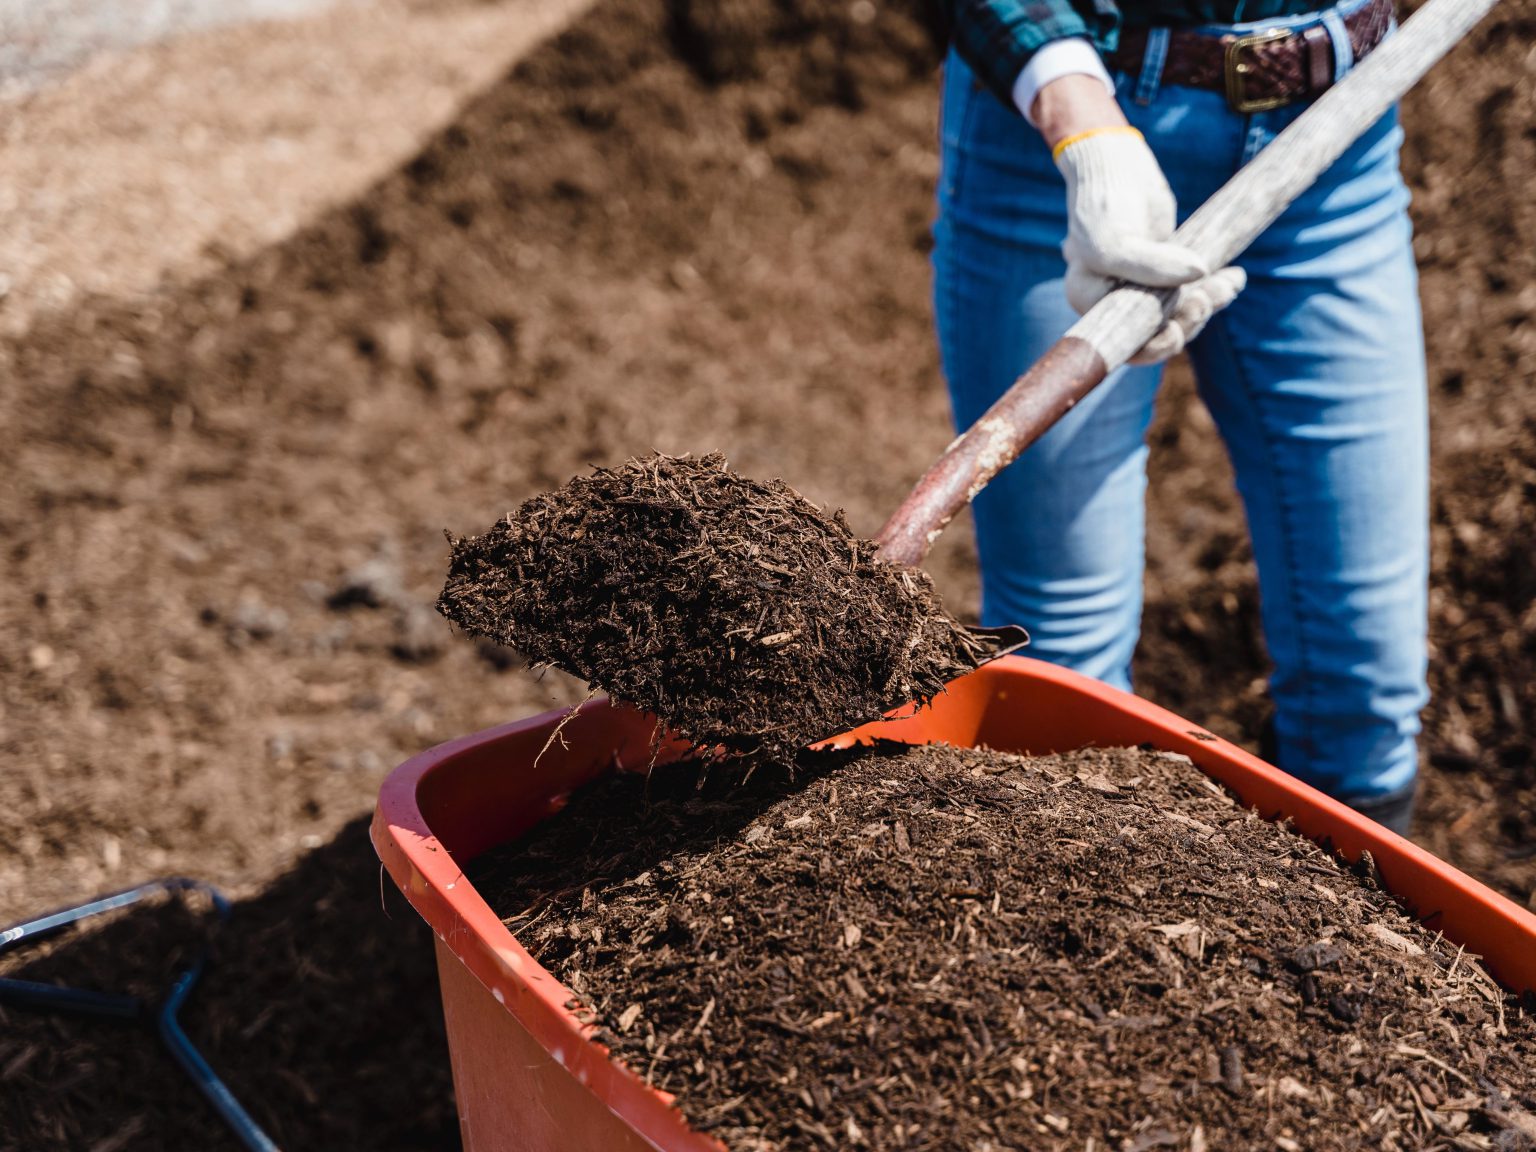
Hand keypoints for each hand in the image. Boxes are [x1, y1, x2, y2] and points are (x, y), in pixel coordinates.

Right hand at [1034, 79, 1243, 364]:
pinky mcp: (1167, 271)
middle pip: (1156, 334)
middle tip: (1207, 298)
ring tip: (1229, 283)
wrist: (1117, 165)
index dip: (1154, 347)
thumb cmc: (1104, 203)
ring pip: (1180, 314)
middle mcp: (1113, 301)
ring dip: (1208, 303)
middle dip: (1187, 322)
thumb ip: (1150, 265)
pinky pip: (1194, 292)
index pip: (1124, 345)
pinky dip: (1216, 288)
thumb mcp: (1115, 238)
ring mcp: (1142, 288)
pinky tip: (1235, 277)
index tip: (1177, 330)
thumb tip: (1200, 276)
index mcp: (1091, 302)